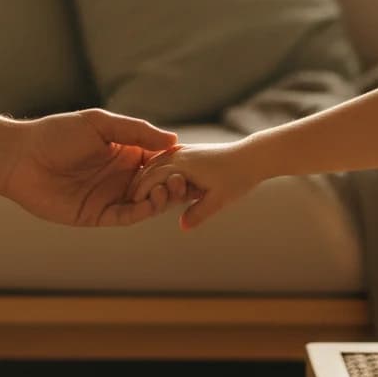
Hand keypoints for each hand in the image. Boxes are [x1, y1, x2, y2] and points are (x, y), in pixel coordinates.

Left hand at [1, 109, 191, 226]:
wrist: (21, 157)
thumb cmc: (56, 133)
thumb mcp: (99, 124)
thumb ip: (135, 131)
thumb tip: (172, 140)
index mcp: (124, 152)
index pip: (158, 160)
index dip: (175, 162)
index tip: (191, 160)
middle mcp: (121, 176)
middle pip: (157, 184)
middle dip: (173, 183)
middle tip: (185, 180)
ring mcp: (110, 196)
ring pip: (146, 202)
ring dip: (161, 198)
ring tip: (169, 189)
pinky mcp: (98, 215)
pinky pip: (127, 216)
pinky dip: (143, 211)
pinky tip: (152, 201)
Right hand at [132, 142, 257, 229]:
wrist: (251, 157)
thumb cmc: (237, 178)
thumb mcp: (219, 200)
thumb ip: (199, 213)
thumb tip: (182, 226)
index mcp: (183, 165)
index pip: (152, 177)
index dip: (140, 191)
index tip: (130, 204)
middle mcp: (180, 154)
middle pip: (149, 168)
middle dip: (137, 183)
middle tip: (126, 200)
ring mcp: (183, 150)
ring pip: (155, 161)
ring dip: (144, 174)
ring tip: (136, 191)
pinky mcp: (188, 150)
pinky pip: (164, 157)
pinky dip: (154, 168)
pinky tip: (152, 178)